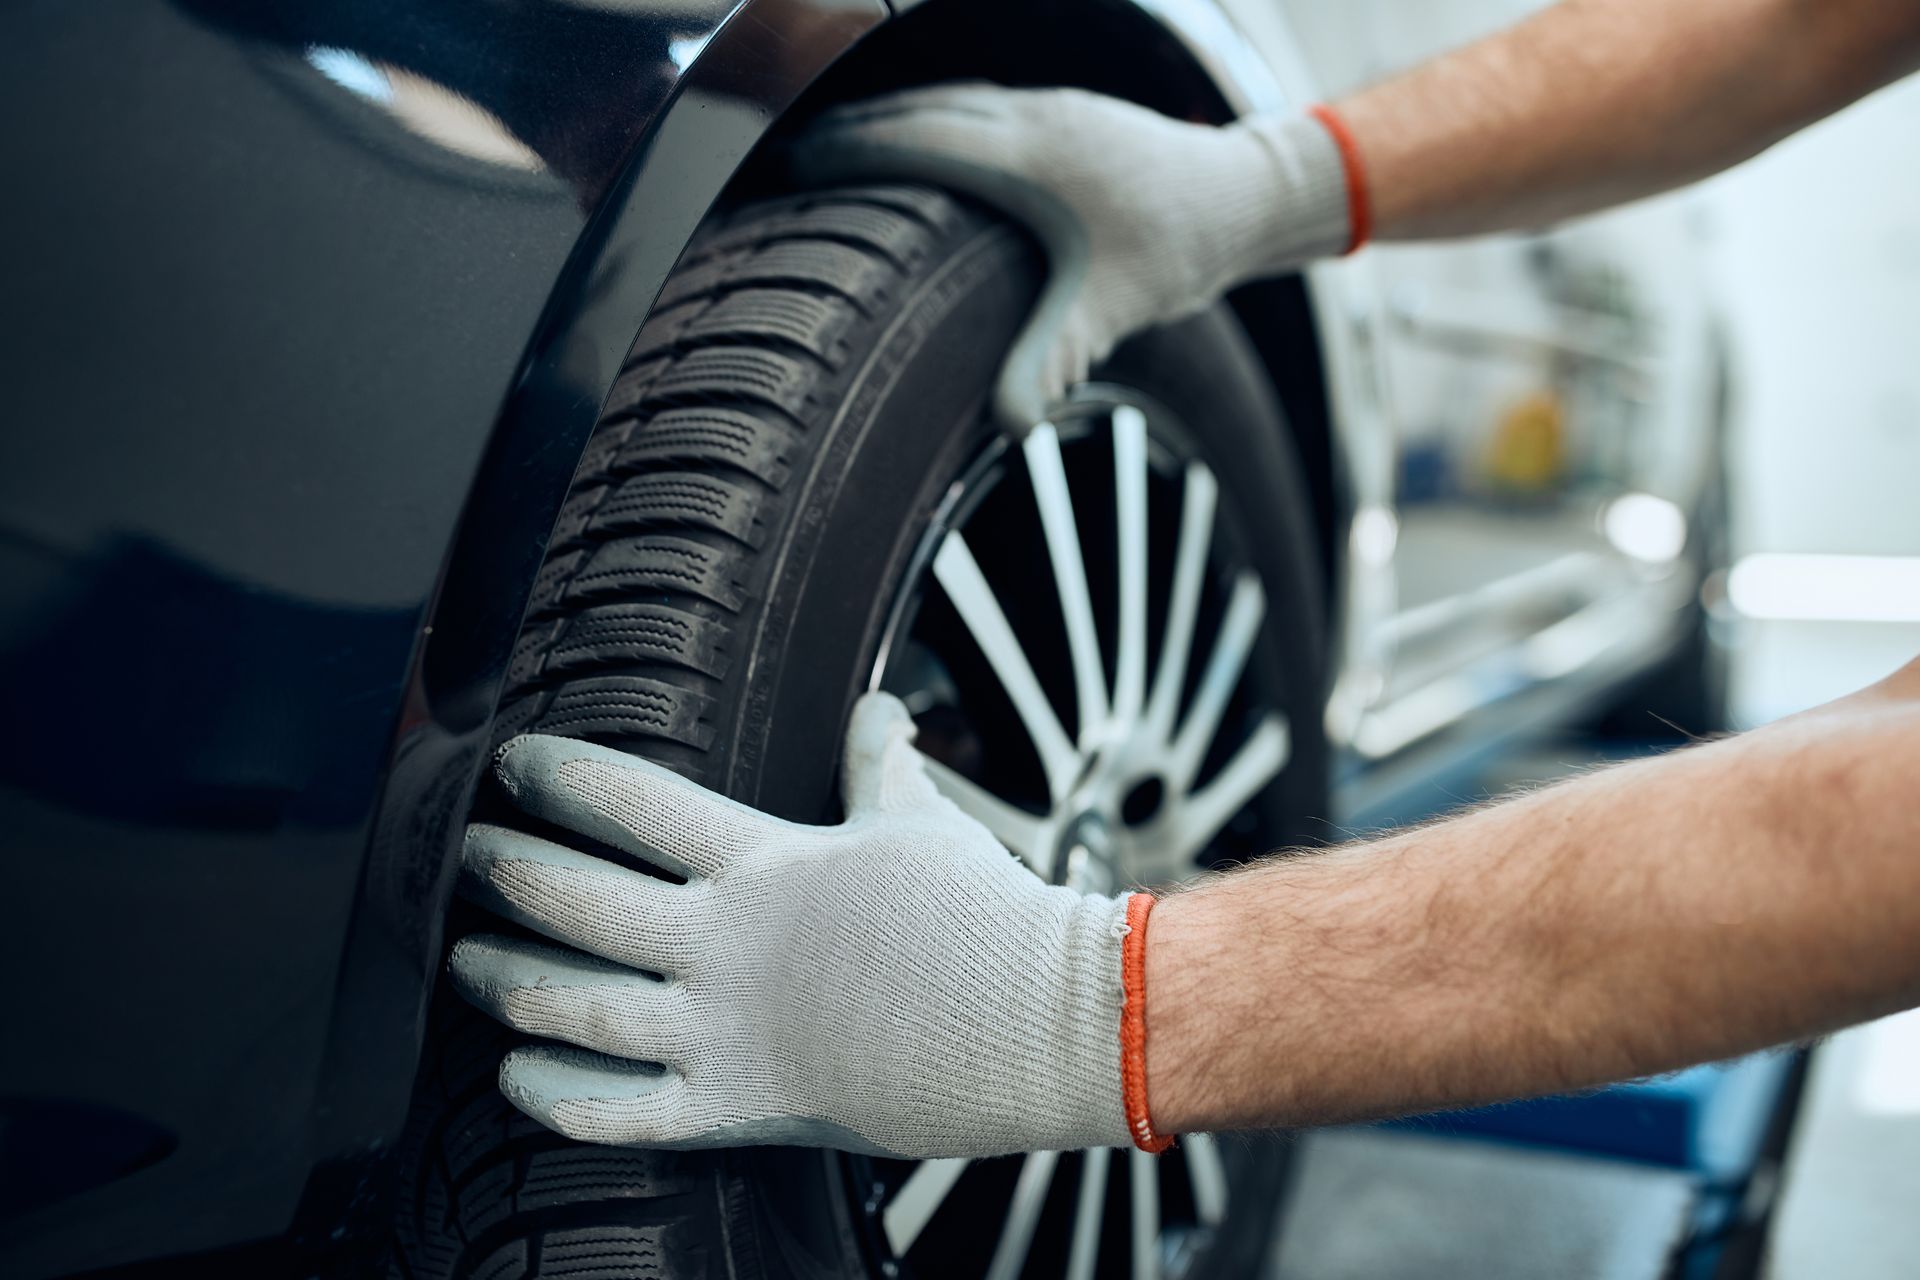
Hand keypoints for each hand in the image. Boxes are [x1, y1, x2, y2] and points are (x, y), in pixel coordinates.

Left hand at [451, 692, 1136, 1157]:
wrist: (1036, 1021)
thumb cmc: (980, 915)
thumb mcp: (919, 822)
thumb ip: (879, 765)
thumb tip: (881, 709)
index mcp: (764, 863)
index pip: (633, 802)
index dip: (560, 776)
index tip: (516, 765)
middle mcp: (726, 944)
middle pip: (579, 901)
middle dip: (506, 874)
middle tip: (468, 857)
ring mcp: (726, 1030)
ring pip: (576, 1006)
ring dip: (506, 980)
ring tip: (465, 959)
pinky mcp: (740, 1106)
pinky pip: (621, 1113)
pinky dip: (557, 1094)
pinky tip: (516, 1074)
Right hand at [791, 84, 1350, 427]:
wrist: (1247, 195)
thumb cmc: (1180, 248)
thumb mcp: (1111, 310)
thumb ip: (1051, 359)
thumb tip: (1010, 423)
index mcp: (1030, 157)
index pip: (917, 140)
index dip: (851, 150)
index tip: (796, 163)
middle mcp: (1034, 117)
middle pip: (921, 108)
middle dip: (854, 129)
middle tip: (793, 155)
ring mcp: (1052, 107)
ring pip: (950, 98)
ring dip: (892, 116)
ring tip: (839, 143)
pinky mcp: (1068, 112)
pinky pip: (980, 101)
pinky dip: (934, 115)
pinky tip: (921, 139)